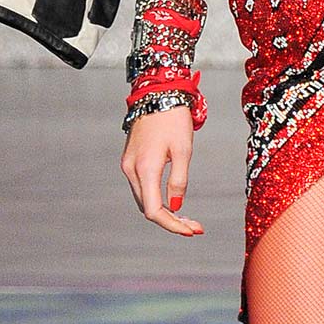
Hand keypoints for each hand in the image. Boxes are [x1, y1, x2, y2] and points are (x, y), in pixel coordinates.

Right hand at [121, 105, 203, 235]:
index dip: (172, 225)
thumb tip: (176, 205)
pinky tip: (172, 200)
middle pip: (148, 208)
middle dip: (171, 221)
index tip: (192, 230)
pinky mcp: (130, 160)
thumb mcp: (184, 150)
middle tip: (195, 227)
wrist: (157, 93)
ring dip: (164, 211)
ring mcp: (128, 164)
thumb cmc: (174, 119)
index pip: (154, 211)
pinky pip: (141, 187)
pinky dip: (156, 198)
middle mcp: (131, 169)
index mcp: (145, 168)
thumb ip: (179, 180)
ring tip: (188, 218)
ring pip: (144, 199)